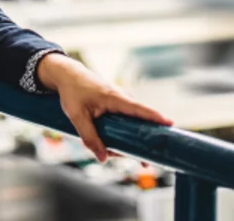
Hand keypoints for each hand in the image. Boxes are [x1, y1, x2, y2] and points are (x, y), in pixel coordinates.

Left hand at [37, 53, 172, 161]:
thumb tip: (103, 158)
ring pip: (132, 124)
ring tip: (119, 154)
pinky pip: (126, 121)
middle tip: (144, 162)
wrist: (67, 75)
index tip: (171, 125)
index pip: (140, 109)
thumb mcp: (76, 116)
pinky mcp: (117, 105)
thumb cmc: (72, 92)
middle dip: (143, 142)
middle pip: (140, 122)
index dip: (156, 117)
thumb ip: (89, 136)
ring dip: (129, 140)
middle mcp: (123, 99)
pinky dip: (123, 133)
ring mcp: (121, 101)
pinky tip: (113, 145)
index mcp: (116, 98)